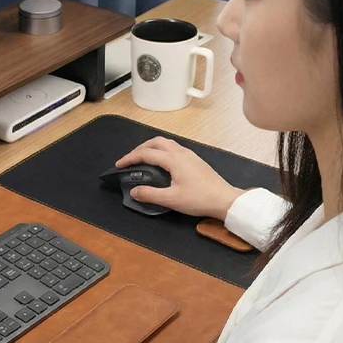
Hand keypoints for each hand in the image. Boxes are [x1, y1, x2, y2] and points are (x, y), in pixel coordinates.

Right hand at [115, 137, 244, 220]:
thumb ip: (150, 194)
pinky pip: (174, 148)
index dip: (130, 158)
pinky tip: (160, 163)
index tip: (119, 165)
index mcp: (174, 159)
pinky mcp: (194, 160)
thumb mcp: (171, 199)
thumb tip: (134, 191)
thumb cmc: (199, 199)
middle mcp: (181, 153)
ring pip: (166, 143)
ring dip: (151, 148)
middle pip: (156, 142)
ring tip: (142, 159)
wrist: (224, 199)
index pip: (146, 154)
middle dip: (140, 148)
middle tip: (130, 159)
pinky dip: (161, 151)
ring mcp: (189, 155)